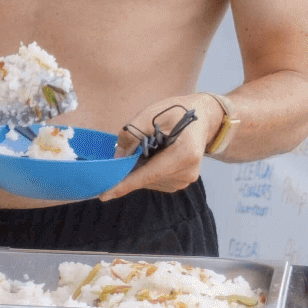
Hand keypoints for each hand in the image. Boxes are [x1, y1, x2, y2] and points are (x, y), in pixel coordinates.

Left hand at [100, 94, 219, 201]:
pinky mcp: (181, 181)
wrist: (203, 117)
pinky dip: (147, 170)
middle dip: (130, 169)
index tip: (104, 195)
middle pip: (146, 179)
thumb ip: (132, 133)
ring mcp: (186, 179)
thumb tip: (118, 157)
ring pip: (149, 181)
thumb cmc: (177, 112)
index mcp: (184, 154)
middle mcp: (188, 172)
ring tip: (149, 147)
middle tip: (129, 149)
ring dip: (140, 168)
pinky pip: (154, 180)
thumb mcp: (151, 114)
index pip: (149, 174)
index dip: (125, 185)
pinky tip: (152, 155)